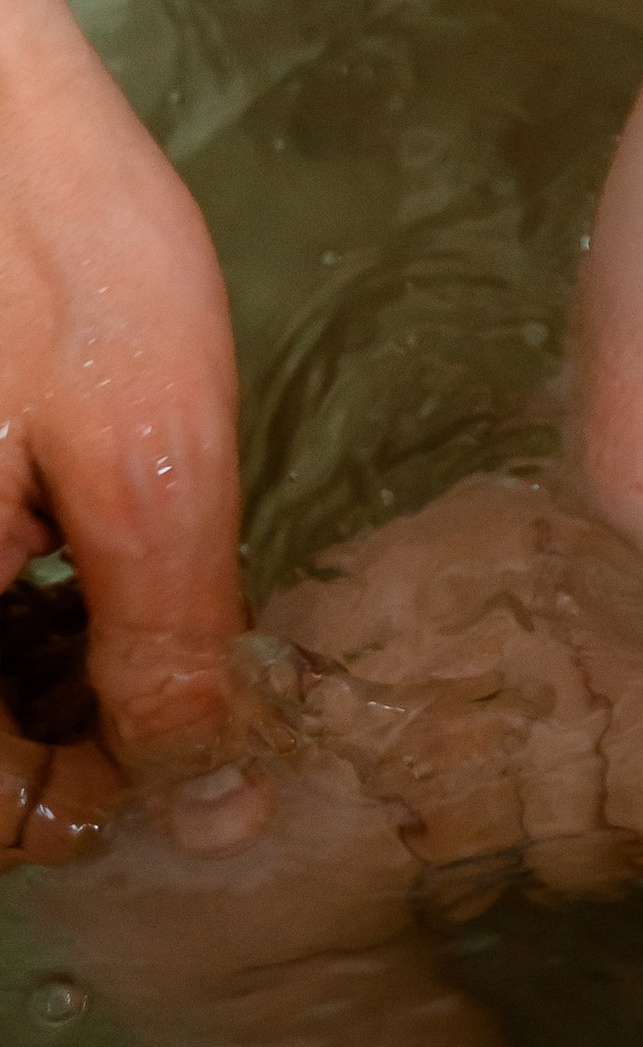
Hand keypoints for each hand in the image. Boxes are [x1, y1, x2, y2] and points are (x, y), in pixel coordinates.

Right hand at [0, 0, 257, 864]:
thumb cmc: (41, 240)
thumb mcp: (145, 449)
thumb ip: (168, 643)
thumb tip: (212, 806)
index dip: (102, 800)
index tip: (196, 739)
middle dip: (66, 730)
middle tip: (182, 658)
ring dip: (26, 665)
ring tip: (124, 583)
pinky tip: (55, 528)